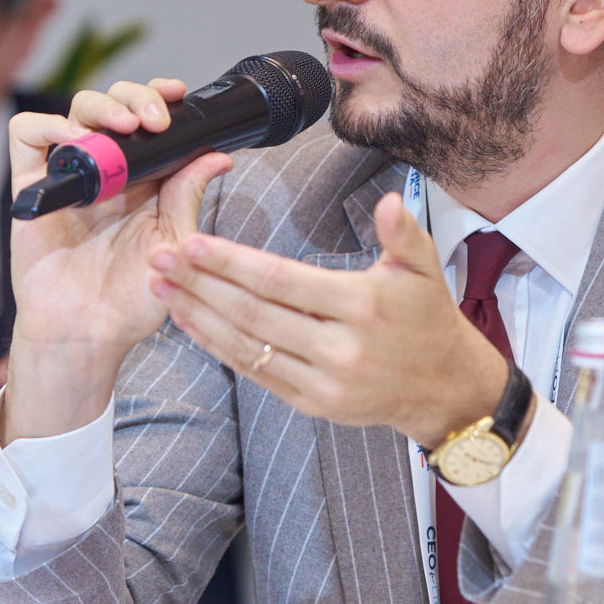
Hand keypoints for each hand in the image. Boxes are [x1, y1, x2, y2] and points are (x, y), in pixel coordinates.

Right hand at [3, 80, 232, 440]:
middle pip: (114, 105)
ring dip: (101, 105)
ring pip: (75, 110)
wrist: (86, 333)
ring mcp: (68, 176)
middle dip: (137, 96)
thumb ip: (188, 196)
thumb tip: (219, 155)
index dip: (161, 96)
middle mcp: (106, 171)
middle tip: (155, 119)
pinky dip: (47, 125)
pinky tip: (74, 140)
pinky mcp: (32, 187)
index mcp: (144, 179)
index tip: (179, 94)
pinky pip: (26, 136)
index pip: (149, 118)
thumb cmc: (131, 300)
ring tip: (124, 126)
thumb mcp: (174, 244)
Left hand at [148, 191, 509, 444]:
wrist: (444, 388)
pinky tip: (191, 322)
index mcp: (362, 306)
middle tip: (159, 258)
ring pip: (247, 347)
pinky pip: (255, 373)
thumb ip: (403, 232)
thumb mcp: (425, 269)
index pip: (282, 282)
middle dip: (201, 285)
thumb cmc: (428, 319)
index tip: (193, 243)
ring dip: (198, 316)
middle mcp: (339, 349)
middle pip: (254, 314)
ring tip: (162, 287)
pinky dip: (218, 348)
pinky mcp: (311, 404)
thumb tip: (388, 200)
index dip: (233, 264)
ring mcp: (323, 382)